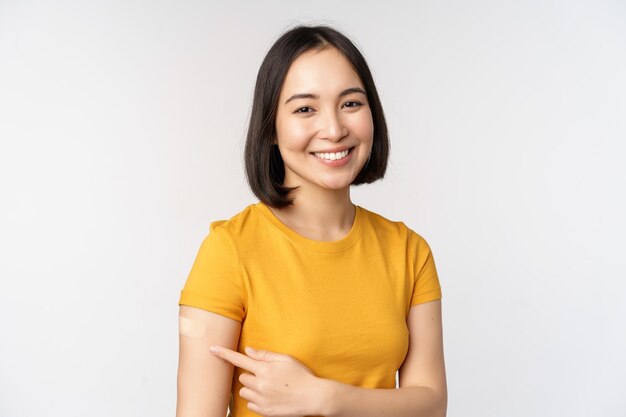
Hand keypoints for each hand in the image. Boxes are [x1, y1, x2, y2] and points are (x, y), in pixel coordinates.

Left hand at [210, 345, 324, 416]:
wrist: (313, 397)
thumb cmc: (301, 376)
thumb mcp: (286, 359)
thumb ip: (265, 355)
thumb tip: (248, 351)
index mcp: (265, 369)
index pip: (239, 359)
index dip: (224, 353)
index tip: (211, 349)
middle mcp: (260, 384)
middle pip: (242, 377)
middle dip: (251, 374)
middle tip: (266, 375)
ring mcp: (261, 399)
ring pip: (244, 390)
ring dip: (252, 387)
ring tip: (268, 387)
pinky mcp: (264, 411)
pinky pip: (250, 403)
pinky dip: (256, 399)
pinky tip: (270, 396)